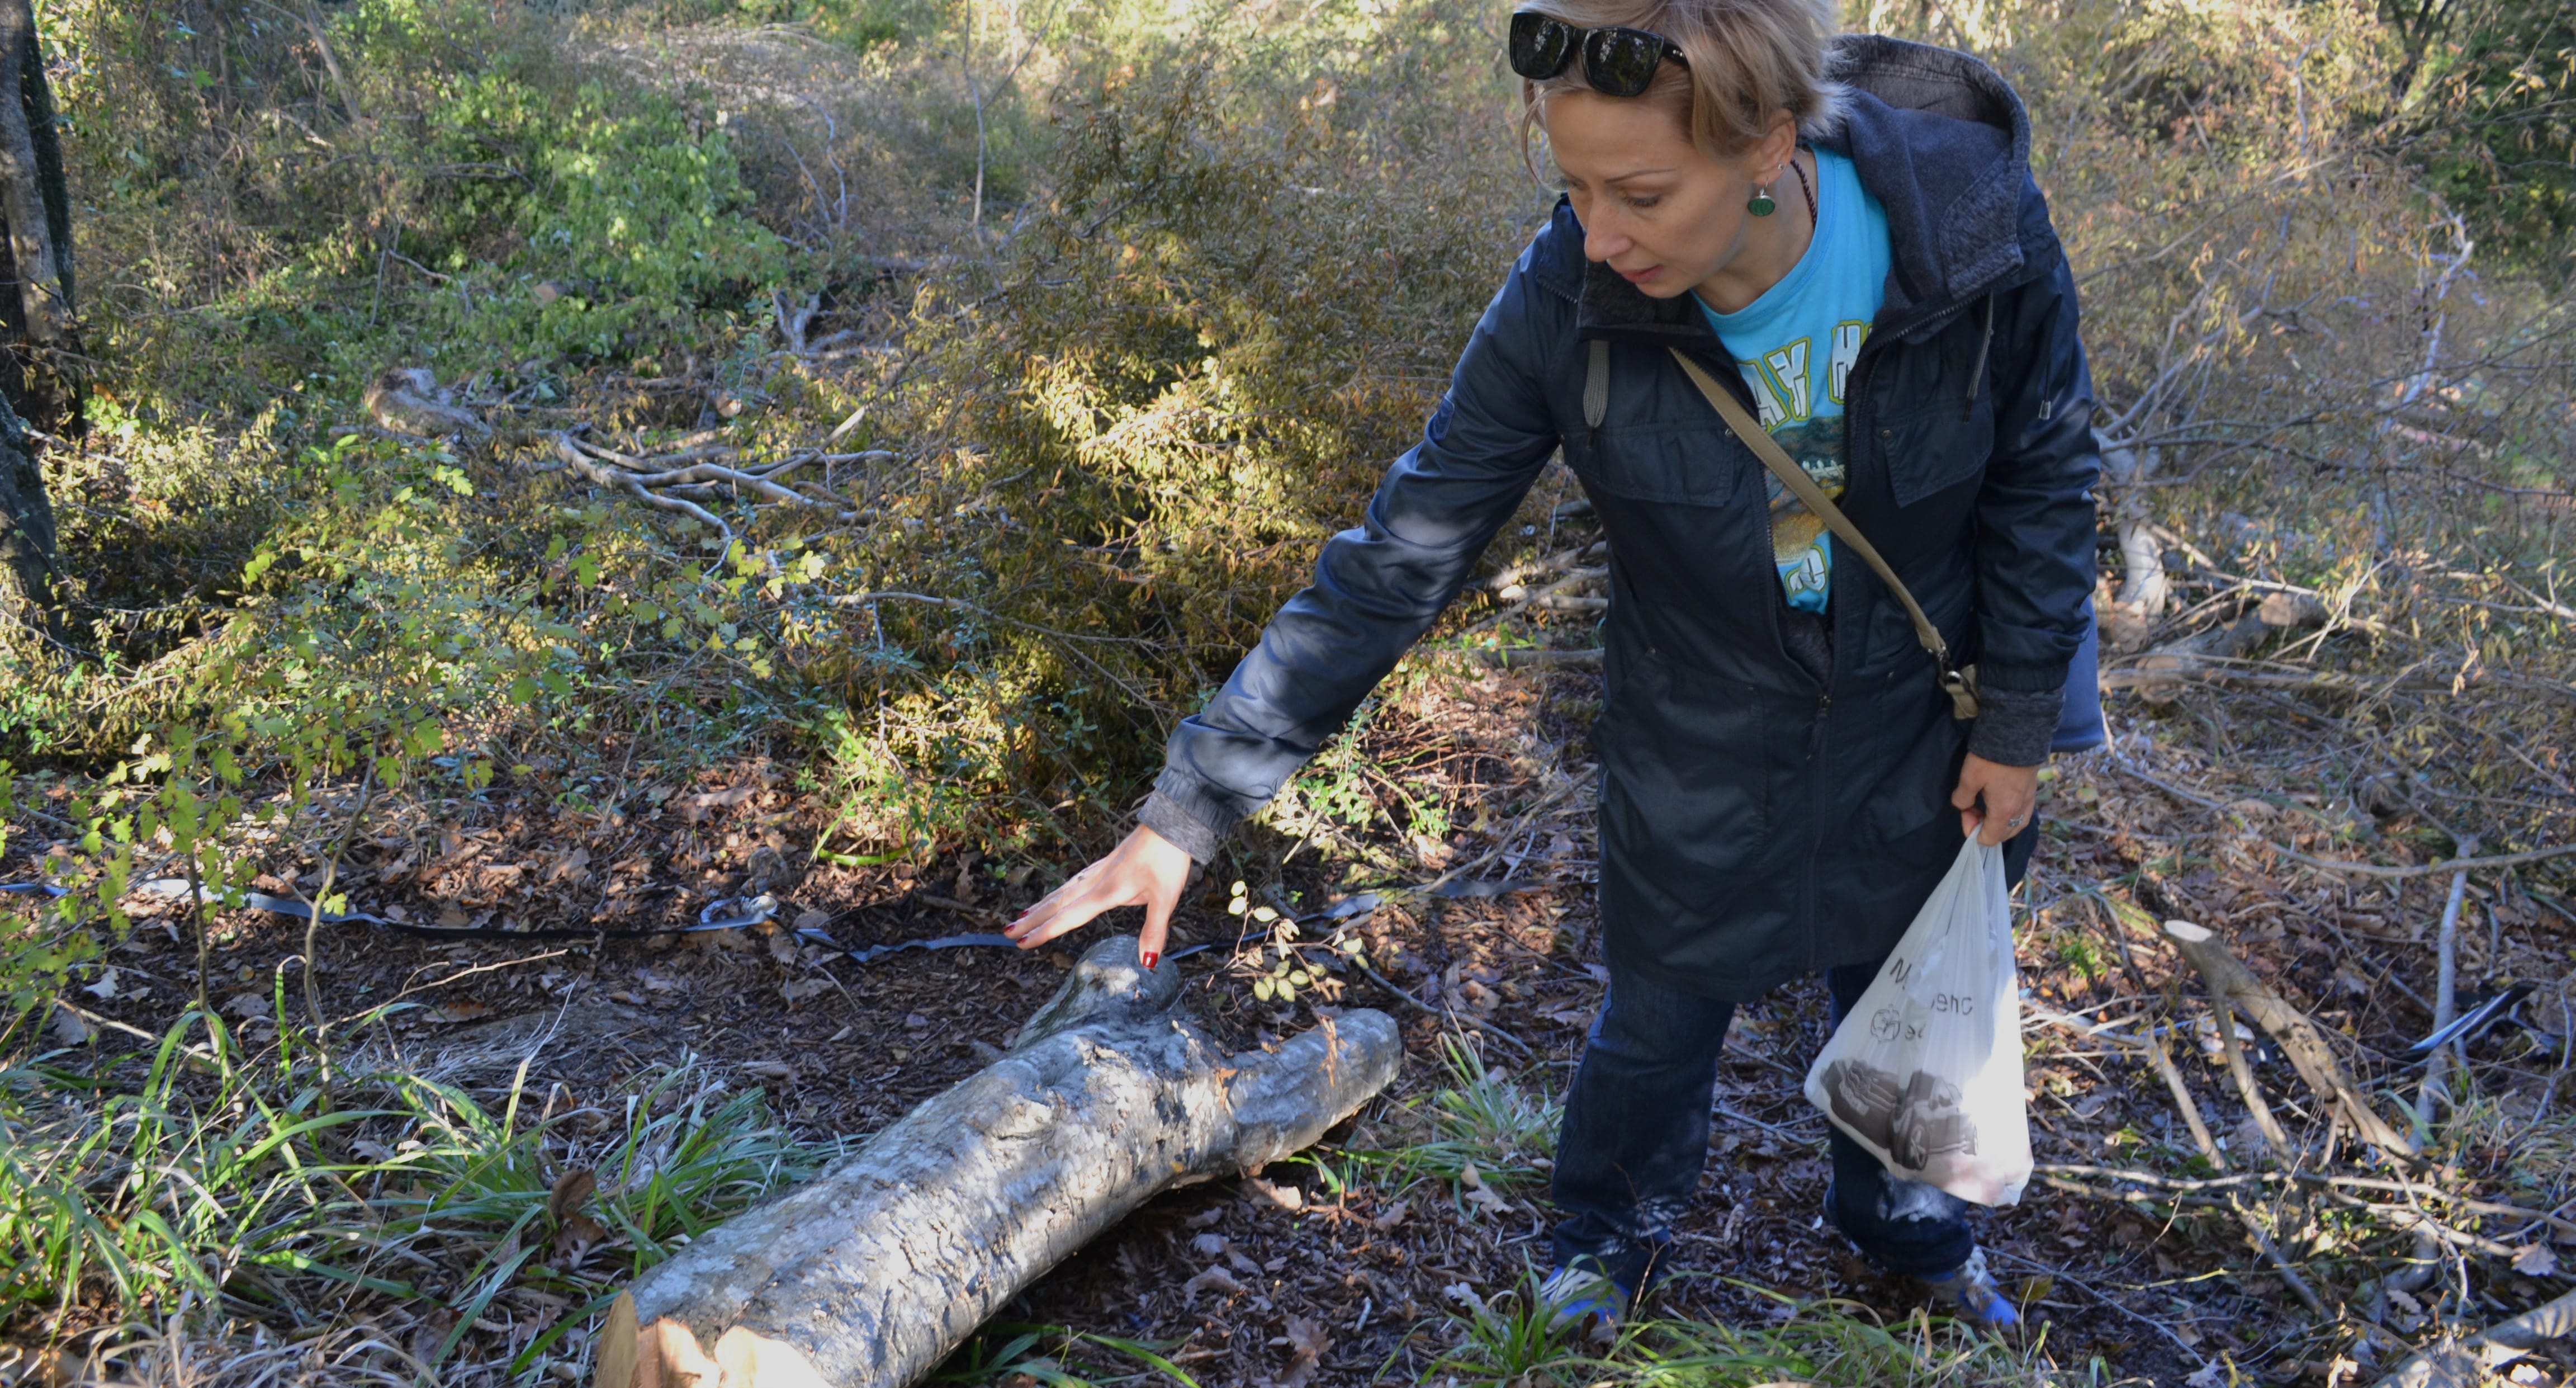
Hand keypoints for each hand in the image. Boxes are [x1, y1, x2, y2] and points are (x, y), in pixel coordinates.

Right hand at [1004, 824, 1193, 967]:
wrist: (1171, 822)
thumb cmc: (1169, 859)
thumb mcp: (1166, 897)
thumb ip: (1153, 930)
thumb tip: (1146, 963)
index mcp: (1106, 891)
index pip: (1069, 916)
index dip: (1045, 931)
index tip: (1022, 942)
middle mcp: (1097, 881)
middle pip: (1057, 903)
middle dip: (1032, 919)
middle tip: (1008, 933)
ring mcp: (1100, 870)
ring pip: (1063, 891)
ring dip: (1042, 905)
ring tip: (1021, 916)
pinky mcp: (1107, 864)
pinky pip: (1075, 882)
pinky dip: (1060, 892)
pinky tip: (1059, 894)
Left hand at [1952, 753, 2038, 845]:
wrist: (2019, 734)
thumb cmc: (1992, 758)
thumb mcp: (1969, 777)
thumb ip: (1962, 797)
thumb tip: (1963, 806)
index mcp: (2004, 811)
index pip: (1990, 838)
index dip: (1972, 831)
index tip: (1965, 811)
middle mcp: (2020, 810)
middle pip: (2004, 835)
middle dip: (1985, 828)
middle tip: (1972, 809)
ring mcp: (2029, 800)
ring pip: (2015, 825)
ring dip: (1999, 823)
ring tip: (1985, 808)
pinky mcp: (2032, 790)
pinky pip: (2023, 813)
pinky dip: (2010, 816)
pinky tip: (2000, 802)